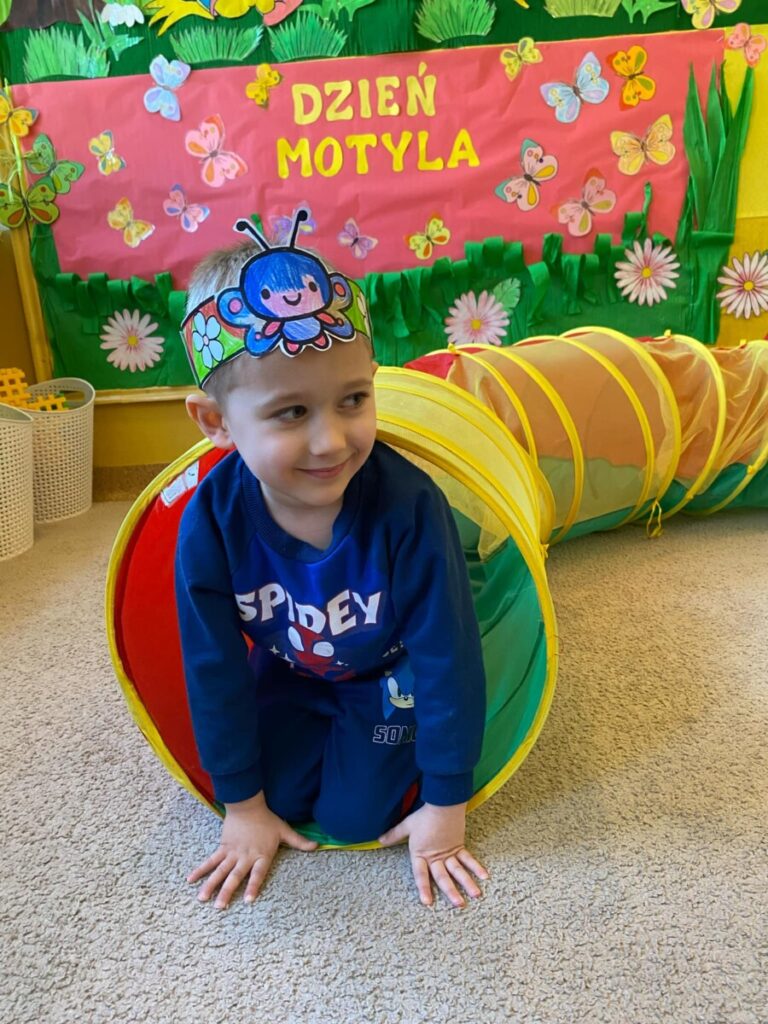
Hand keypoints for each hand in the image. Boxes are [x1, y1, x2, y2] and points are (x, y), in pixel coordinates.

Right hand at [187, 791, 316, 908]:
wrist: (248, 805)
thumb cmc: (267, 820)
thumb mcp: (284, 830)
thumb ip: (299, 841)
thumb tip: (317, 846)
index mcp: (261, 855)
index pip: (257, 874)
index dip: (253, 886)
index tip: (248, 901)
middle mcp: (245, 856)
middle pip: (235, 876)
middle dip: (227, 892)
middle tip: (219, 907)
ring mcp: (232, 852)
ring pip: (220, 871)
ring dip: (210, 885)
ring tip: (202, 899)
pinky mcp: (222, 847)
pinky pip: (210, 860)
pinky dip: (200, 870)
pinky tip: (190, 879)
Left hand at [378, 802, 488, 907]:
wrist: (443, 804)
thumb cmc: (423, 816)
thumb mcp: (406, 826)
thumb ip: (394, 835)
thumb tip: (379, 840)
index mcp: (421, 854)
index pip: (421, 874)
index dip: (423, 888)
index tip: (427, 903)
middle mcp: (436, 857)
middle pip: (443, 876)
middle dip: (451, 891)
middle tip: (459, 905)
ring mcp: (449, 852)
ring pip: (458, 870)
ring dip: (467, 883)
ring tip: (476, 895)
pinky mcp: (459, 846)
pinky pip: (468, 859)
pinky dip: (476, 867)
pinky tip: (485, 876)